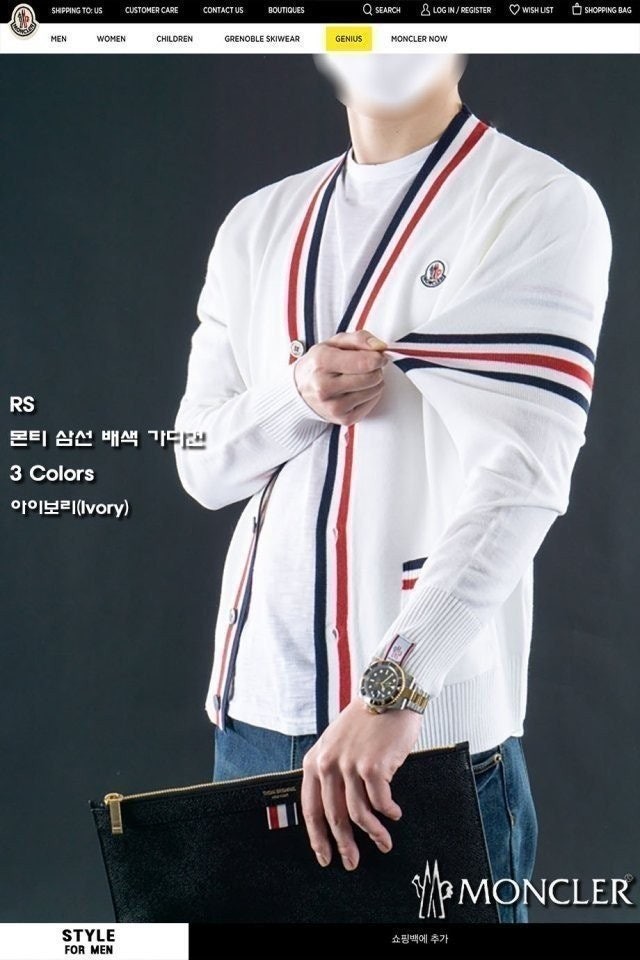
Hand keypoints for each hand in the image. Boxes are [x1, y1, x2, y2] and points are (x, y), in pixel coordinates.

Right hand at [293, 330, 388, 425]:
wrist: (300, 390)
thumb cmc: (319, 364)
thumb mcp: (334, 343)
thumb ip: (359, 338)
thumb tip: (381, 347)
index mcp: (322, 362)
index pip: (364, 362)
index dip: (378, 358)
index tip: (378, 356)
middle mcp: (325, 386)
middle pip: (372, 377)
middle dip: (375, 369)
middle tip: (366, 366)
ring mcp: (334, 406)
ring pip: (374, 390)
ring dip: (374, 382)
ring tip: (360, 378)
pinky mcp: (343, 419)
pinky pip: (372, 403)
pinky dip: (371, 395)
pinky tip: (358, 390)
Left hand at [301, 698, 422, 870]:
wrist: (387, 694)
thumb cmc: (366, 720)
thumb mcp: (337, 743)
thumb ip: (334, 771)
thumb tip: (340, 811)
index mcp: (315, 761)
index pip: (311, 808)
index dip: (317, 837)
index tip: (325, 856)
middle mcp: (328, 764)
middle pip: (334, 817)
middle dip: (344, 844)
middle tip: (353, 861)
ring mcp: (350, 766)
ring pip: (359, 814)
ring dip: (373, 833)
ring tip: (384, 842)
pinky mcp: (374, 767)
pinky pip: (381, 802)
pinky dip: (389, 812)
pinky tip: (395, 814)